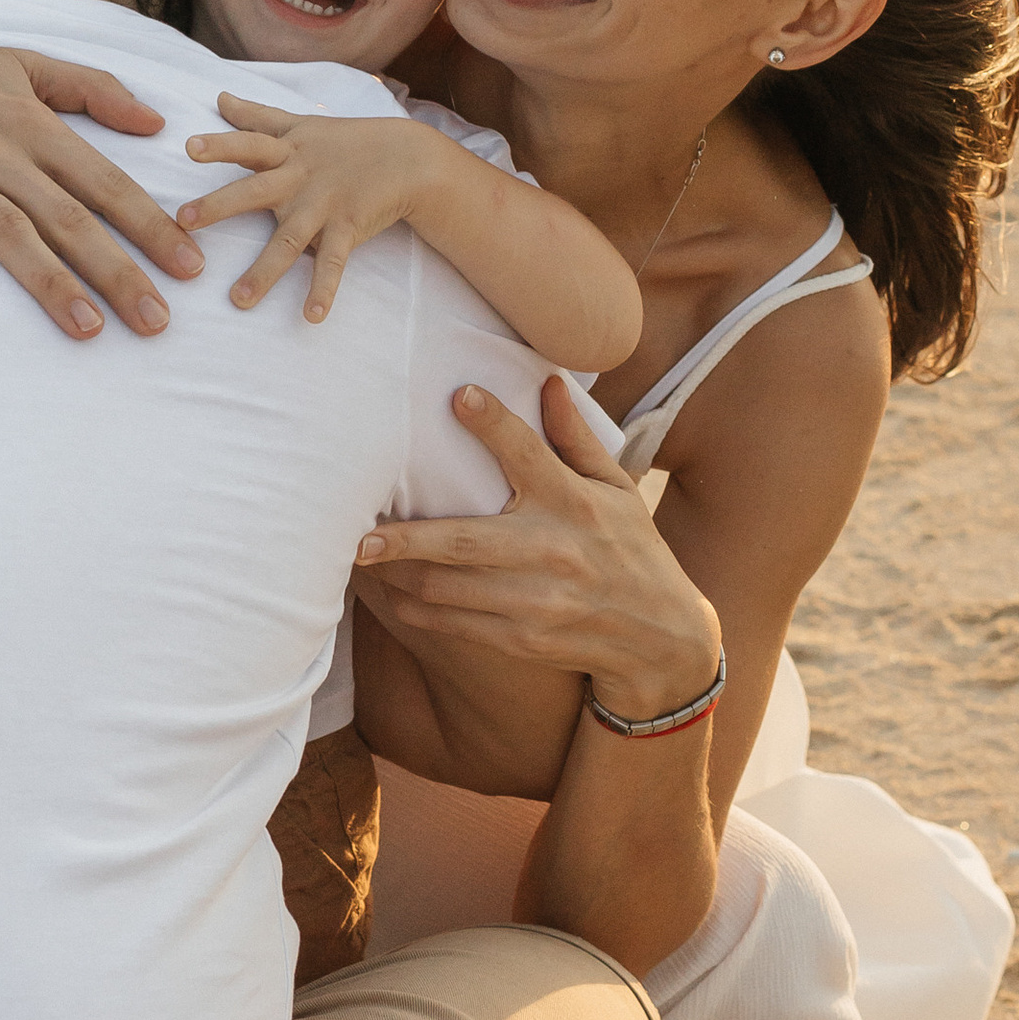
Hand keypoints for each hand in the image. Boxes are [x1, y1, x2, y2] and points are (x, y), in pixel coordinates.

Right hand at [0, 2, 206, 336]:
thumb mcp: (23, 64)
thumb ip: (93, 88)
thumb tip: (157, 119)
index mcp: (30, 125)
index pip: (103, 181)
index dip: (150, 224)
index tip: (191, 266)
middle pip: (67, 217)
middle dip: (117, 270)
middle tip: (157, 321)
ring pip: (4, 231)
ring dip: (46, 281)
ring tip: (86, 328)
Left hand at [178, 96, 435, 320]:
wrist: (408, 159)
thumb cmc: (345, 142)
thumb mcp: (300, 124)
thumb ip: (256, 116)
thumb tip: (219, 97)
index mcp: (285, 151)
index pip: (248, 144)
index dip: (220, 144)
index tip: (188, 147)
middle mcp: (298, 178)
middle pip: (254, 190)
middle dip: (219, 204)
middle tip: (184, 220)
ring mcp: (322, 205)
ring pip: (288, 241)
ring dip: (263, 271)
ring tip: (238, 301)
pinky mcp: (346, 229)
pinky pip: (333, 264)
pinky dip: (324, 290)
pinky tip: (312, 316)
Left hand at [355, 376, 723, 717]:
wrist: (659, 637)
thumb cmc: (631, 549)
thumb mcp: (617, 489)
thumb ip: (576, 439)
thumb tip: (548, 380)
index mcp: (576, 503)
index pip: (530, 455)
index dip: (493, 424)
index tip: (459, 396)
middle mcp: (554, 550)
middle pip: (466, 542)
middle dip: (408, 539)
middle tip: (361, 532)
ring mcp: (536, 601)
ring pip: (447, 589)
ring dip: (397, 575)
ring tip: (360, 556)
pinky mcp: (522, 638)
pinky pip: (454, 624)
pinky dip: (416, 608)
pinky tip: (390, 592)